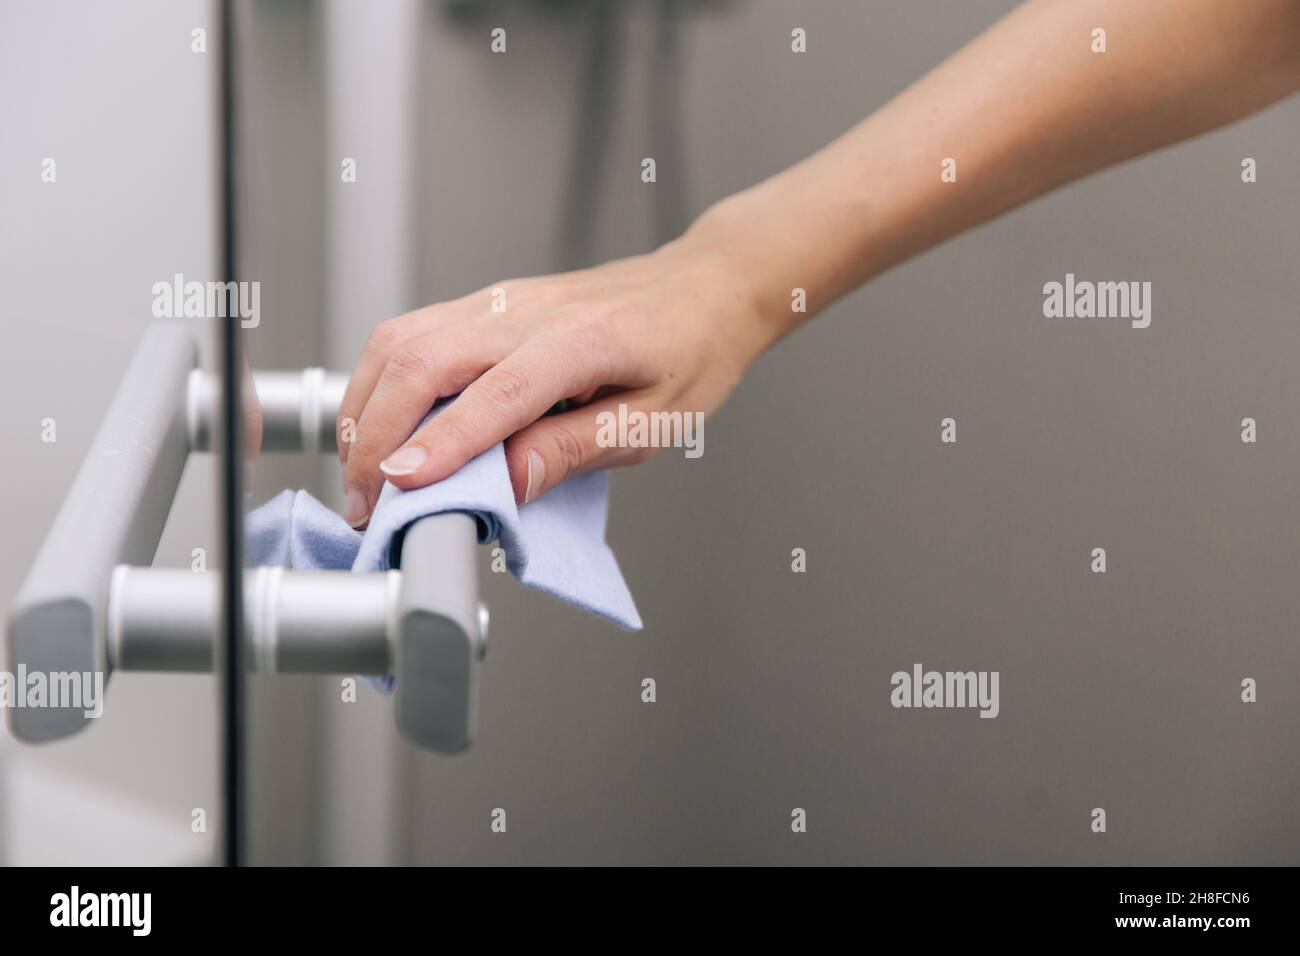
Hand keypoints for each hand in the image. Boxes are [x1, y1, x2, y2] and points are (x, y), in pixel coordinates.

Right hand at [336, 230, 772, 527]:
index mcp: (581, 342)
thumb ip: (577, 449)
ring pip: (400, 341)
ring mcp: (499, 301)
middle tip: (364, 503)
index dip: (442, 444)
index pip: (496, 395)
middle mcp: (526, 312)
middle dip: (377, 436)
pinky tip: (378, 425)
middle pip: (422, 360)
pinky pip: (410, 333)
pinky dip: (379, 382)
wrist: (702, 287)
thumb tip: (508, 483)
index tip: (400, 487)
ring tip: (361, 474)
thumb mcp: (656, 421)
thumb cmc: (690, 352)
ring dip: (364, 408)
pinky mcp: (484, 304)